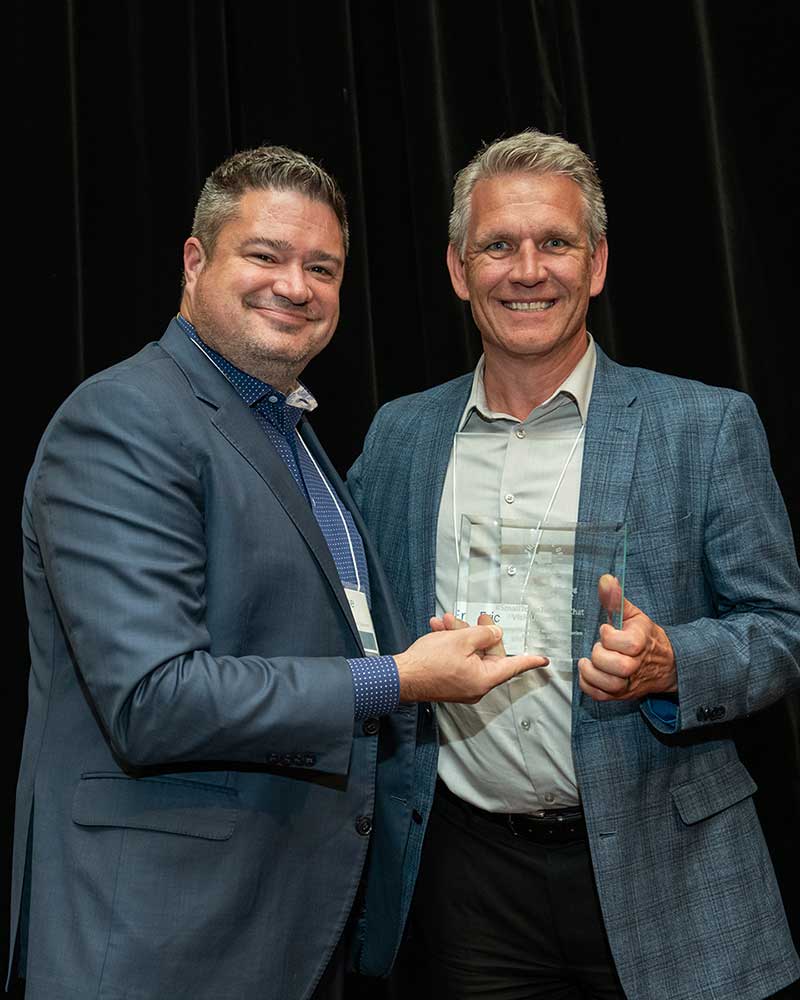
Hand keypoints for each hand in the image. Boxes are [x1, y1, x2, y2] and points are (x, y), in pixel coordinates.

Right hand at [396, 618, 547, 703]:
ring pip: (470, 654)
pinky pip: (458, 660)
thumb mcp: (461, 640)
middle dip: (479, 633)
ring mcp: (462, 685)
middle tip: (478, 618)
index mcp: (484, 679)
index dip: (529, 660)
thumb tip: (494, 633)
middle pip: (488, 655)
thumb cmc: (427, 663)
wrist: (400, 676)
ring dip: (460, 635)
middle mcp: (475, 686)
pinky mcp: (450, 682)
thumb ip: (483, 634)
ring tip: (447, 622)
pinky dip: (451, 645)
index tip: (543, 659)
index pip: (513, 666)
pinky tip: (440, 631)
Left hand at [578, 574, 676, 700]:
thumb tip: (605, 579)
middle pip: (619, 667)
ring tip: (587, 661)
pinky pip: (602, 697)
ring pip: (610, 685)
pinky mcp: (622, 694)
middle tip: (599, 648)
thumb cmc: (645, 636)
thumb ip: (616, 599)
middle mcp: (638, 665)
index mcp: (642, 642)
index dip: (610, 636)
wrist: (665, 664)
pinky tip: (587, 673)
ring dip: (592, 673)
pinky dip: (589, 686)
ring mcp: (630, 682)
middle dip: (601, 655)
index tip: (606, 630)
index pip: (628, 644)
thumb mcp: (633, 615)